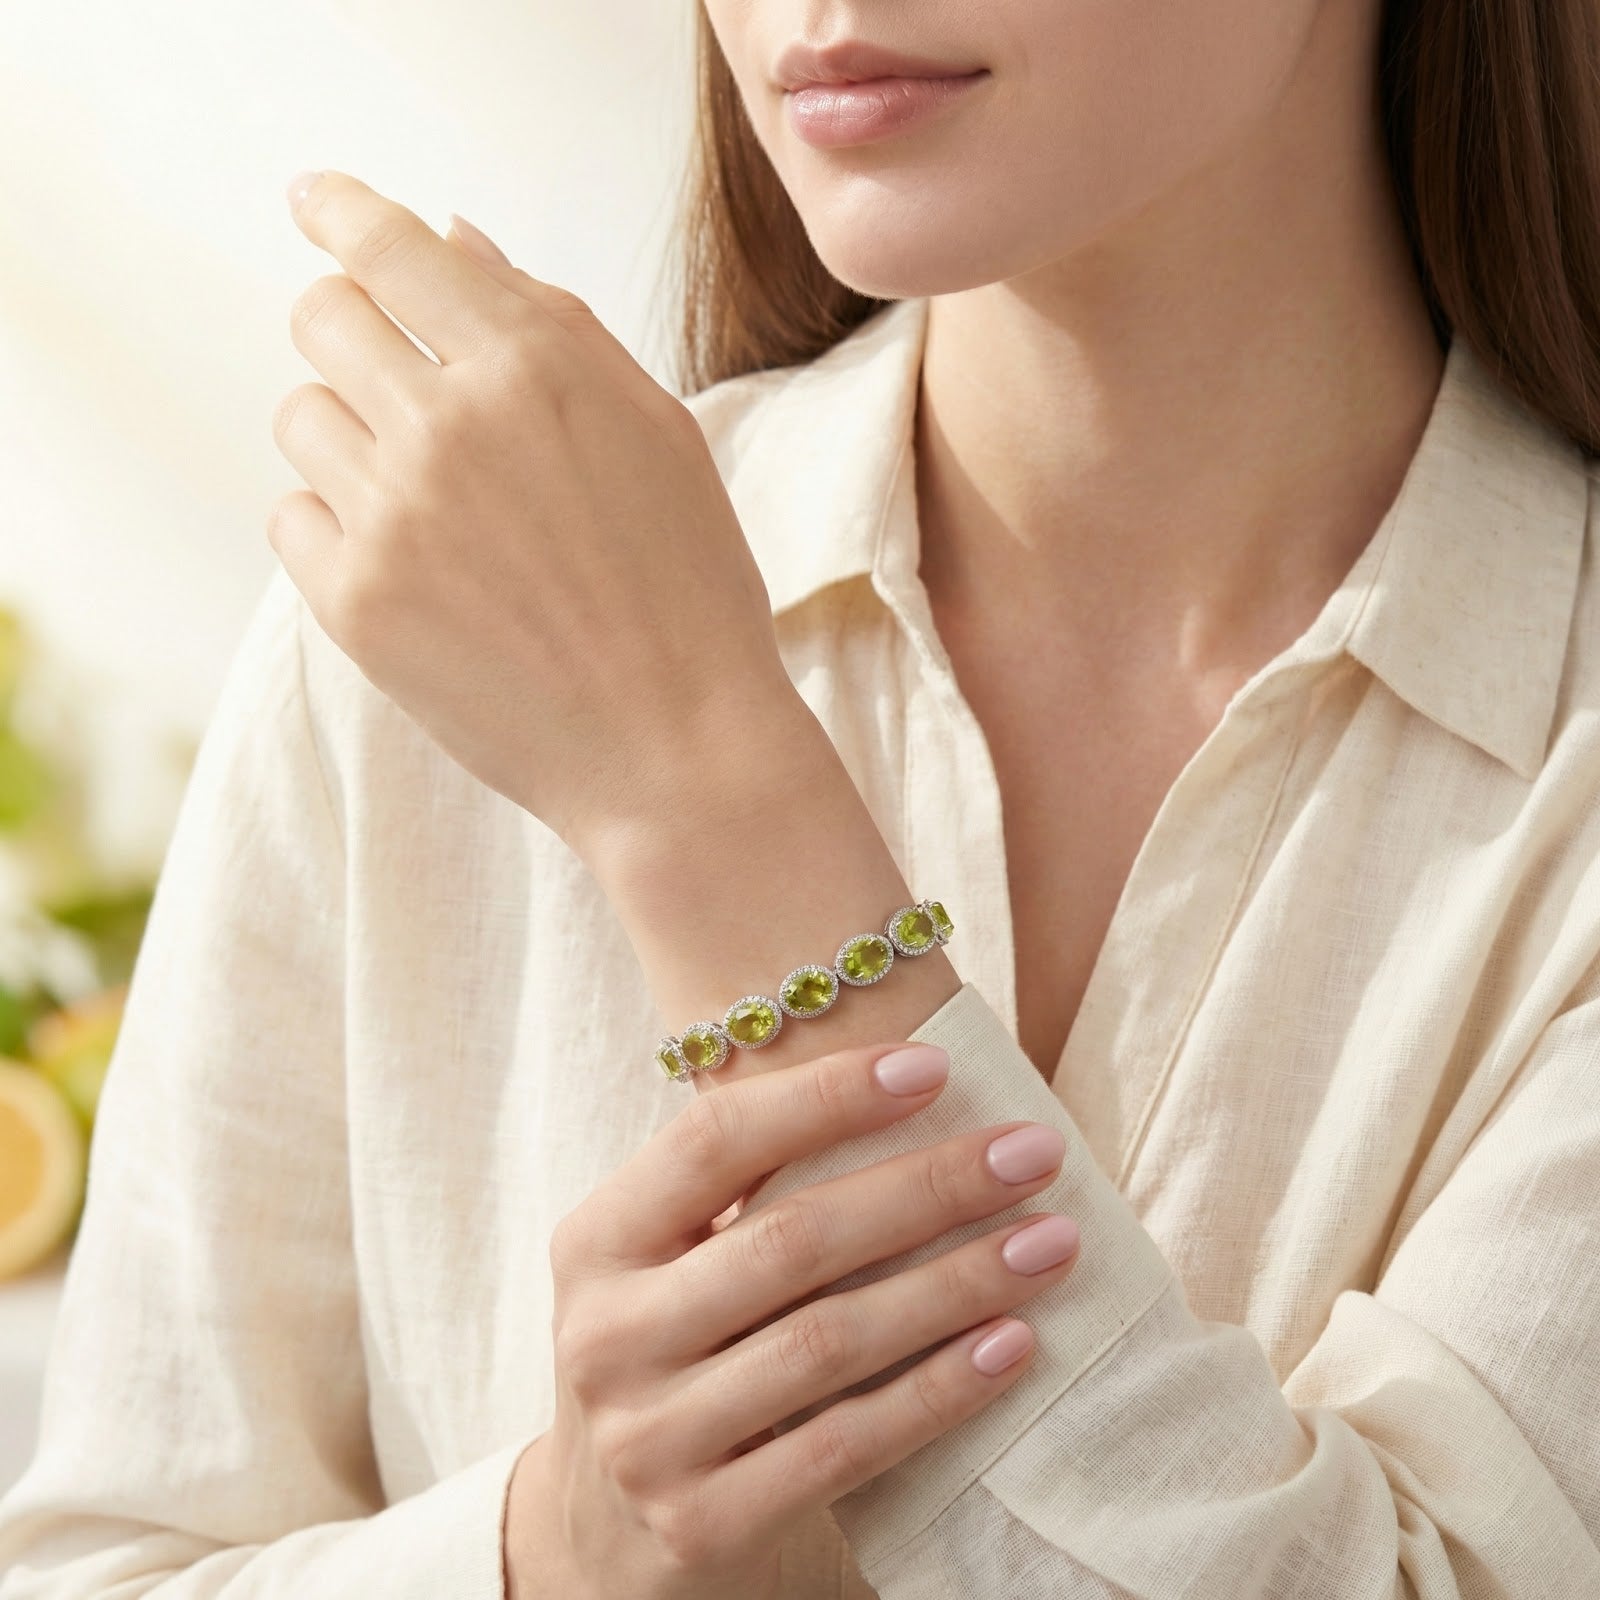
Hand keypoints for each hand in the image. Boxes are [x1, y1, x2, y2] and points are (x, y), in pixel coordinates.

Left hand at [267, 170, 793, 848]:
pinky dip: (339, 528)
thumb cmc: (688, 592)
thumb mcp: (659, 432)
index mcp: (534, 367)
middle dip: (356, 333)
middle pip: (323, 318)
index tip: (317, 204)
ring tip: (435, 505)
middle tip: (405, 387)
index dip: (342, 212)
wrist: (678, 750)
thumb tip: (456, 243)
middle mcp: (447, 426)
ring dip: (355, 439)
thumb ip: (554, 326)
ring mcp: (392, 517)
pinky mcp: (355, 602)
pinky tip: (416, 567)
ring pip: (302, 418)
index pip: (392, 246)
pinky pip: (293, 517)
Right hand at [505, 1039, 1081, 1599]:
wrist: (610, 1530)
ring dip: (955, 1284)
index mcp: (597, 1240)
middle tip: (1033, 1154)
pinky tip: (1011, 1346)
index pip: (714, 1140)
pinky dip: (938, 1390)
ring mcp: (648, 1437)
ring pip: (828, 1340)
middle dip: (927, 1186)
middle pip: (790, 1238)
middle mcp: (606, 1333)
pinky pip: (846, 1445)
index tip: (936, 1067)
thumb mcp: (672, 1259)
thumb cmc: (678, 1348)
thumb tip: (920, 1088)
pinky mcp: (701, 1524)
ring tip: (1048, 1243)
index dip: (826, 1096)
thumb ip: (751, 1188)